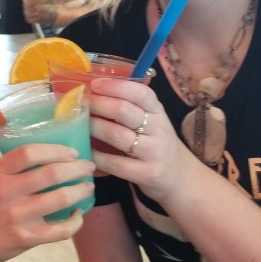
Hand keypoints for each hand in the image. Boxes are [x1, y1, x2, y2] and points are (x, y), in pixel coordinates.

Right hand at [0, 144, 92, 261]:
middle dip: (77, 169)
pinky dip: (75, 222)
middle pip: (51, 174)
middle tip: (88, 167)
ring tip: (88, 187)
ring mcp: (18, 216)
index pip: (30, 153)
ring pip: (60, 199)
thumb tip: (56, 157)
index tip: (72, 153)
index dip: (56, 150)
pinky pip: (60, 229)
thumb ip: (18, 167)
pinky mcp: (27, 237)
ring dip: (81, 191)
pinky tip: (78, 215)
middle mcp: (8, 192)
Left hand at [87, 77, 196, 203]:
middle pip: (124, 111)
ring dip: (94, 127)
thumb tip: (95, 91)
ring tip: (80, 124)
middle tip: (82, 104)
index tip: (95, 84)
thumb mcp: (151, 121)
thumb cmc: (155, 143)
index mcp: (158, 111)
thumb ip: (130, 106)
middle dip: (98, 104)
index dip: (115, 86)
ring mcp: (154, 152)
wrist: (179, 177)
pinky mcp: (147, 173)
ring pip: (116, 135)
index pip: (140, 92)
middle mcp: (158, 129)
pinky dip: (97, 155)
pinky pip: (114, 163)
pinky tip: (88, 150)